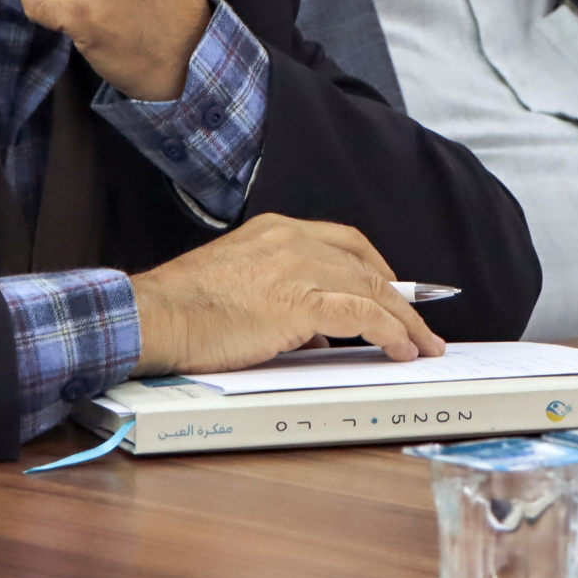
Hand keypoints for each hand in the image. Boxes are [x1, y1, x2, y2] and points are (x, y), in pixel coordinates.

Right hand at [129, 214, 447, 376]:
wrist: (155, 317)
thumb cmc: (185, 309)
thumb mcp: (240, 289)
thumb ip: (282, 300)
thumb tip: (318, 332)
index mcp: (277, 230)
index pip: (345, 242)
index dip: (377, 267)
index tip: (394, 289)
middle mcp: (293, 239)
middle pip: (366, 266)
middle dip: (400, 298)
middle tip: (419, 323)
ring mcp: (298, 267)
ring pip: (372, 288)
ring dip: (404, 320)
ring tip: (422, 344)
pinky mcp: (300, 300)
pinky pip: (362, 314)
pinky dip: (389, 331)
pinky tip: (401, 348)